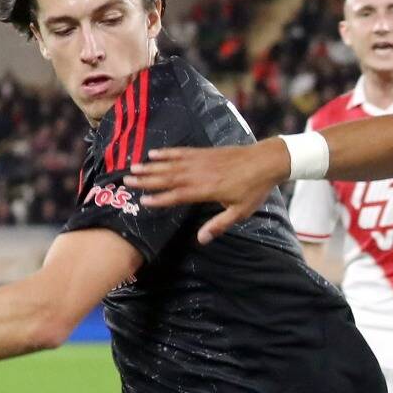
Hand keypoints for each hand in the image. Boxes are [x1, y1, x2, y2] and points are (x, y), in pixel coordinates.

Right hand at [125, 141, 286, 242]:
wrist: (265, 161)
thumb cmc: (254, 190)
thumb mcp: (240, 212)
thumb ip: (218, 224)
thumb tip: (201, 240)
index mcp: (207, 190)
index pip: (178, 195)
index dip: (160, 199)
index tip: (143, 202)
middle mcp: (200, 174)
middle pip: (169, 177)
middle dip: (147, 180)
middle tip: (127, 181)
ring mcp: (201, 161)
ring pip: (171, 164)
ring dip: (151, 166)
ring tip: (133, 168)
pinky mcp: (204, 152)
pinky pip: (181, 152)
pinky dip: (166, 153)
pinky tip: (154, 154)